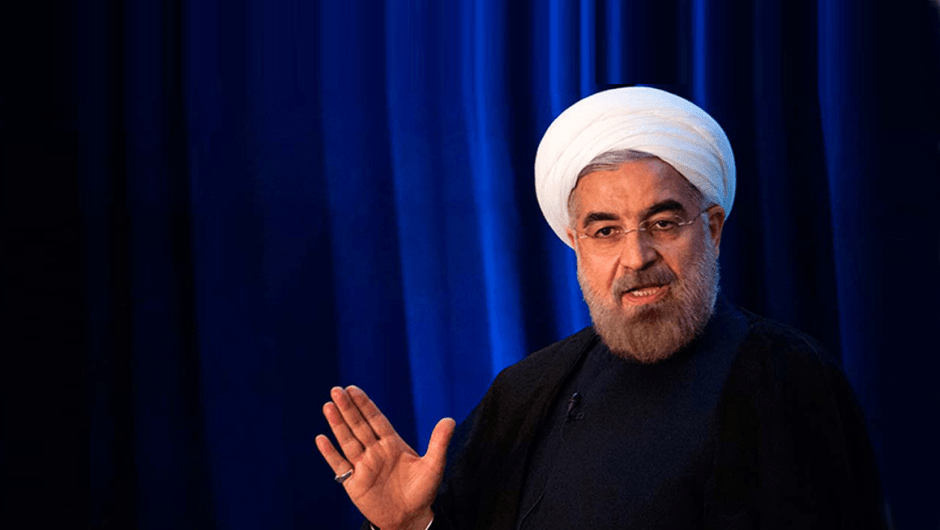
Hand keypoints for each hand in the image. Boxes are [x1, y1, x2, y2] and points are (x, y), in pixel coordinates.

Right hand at [316, 386, 455, 529]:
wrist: (410, 518)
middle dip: (348, 408)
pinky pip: (340, 465)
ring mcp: (363, 466)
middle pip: (359, 426)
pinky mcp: (354, 483)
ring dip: (337, 425)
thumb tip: (450, 420)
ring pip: (347, 441)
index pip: (376, 419)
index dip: (365, 404)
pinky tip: (321, 439)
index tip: (353, 389)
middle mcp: (375, 451)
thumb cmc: (422, 491)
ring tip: (328, 406)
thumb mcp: (433, 466)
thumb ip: (439, 443)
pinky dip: (330, 453)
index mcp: (392, 443)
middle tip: (336, 390)